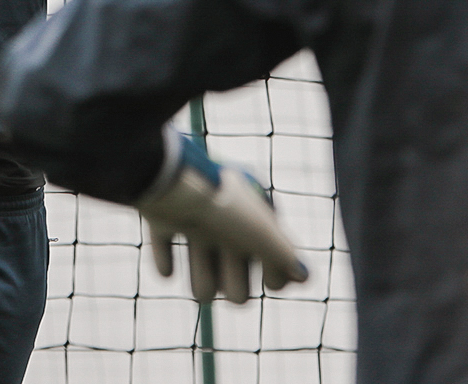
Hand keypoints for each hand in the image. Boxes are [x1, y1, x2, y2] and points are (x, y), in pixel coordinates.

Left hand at [139, 129, 307, 304]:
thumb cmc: (224, 208)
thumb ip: (286, 257)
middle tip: (232, 286)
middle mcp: (224, 216)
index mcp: (252, 213)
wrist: (172, 180)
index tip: (272, 282)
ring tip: (200, 282)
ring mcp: (192, 219)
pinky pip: (164, 261)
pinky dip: (166, 264)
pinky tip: (170, 267)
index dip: (275, 274)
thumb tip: (305, 277)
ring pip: (202, 278)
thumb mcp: (263, 234)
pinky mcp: (161, 219)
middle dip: (236, 286)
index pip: (272, 256)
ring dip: (202, 282)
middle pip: (237, 279)